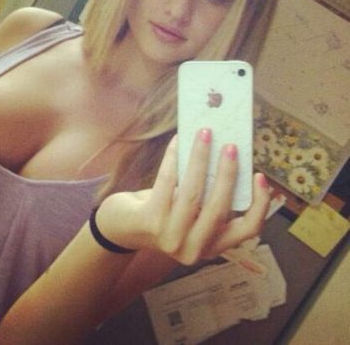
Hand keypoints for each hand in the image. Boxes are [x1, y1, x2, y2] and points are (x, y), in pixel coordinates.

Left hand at [96, 129, 271, 264]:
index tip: (260, 177)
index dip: (260, 204)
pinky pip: (167, 182)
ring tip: (205, 134)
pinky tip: (178, 140)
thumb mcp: (191, 214)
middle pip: (220, 209)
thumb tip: (226, 155)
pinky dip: (174, 157)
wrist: (122, 228)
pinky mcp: (150, 222)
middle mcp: (195, 248)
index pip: (248, 230)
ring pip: (193, 193)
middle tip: (231, 146)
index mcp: (212, 246)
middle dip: (228, 173)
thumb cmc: (163, 213)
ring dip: (201, 159)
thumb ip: (209, 197)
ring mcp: (171, 237)